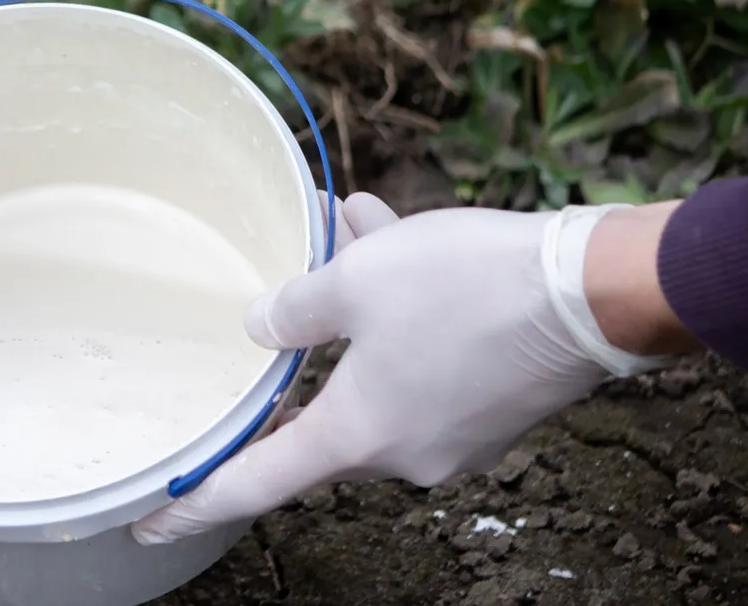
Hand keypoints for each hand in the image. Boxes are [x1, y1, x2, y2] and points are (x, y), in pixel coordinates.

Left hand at [131, 195, 670, 545]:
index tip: (152, 520)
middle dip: (302, 342)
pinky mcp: (492, 407)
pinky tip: (390, 232)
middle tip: (281, 292)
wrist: (595, 290)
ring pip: (378, 367)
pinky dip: (402, 310)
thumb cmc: (471, 287)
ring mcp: (453, 435)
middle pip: (324, 408)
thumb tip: (261, 327)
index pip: (255, 484)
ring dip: (358, 304)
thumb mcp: (359, 280)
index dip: (198, 501)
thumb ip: (294, 310)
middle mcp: (404, 453)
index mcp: (358, 436)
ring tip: (349, 226)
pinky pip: (424, 361)